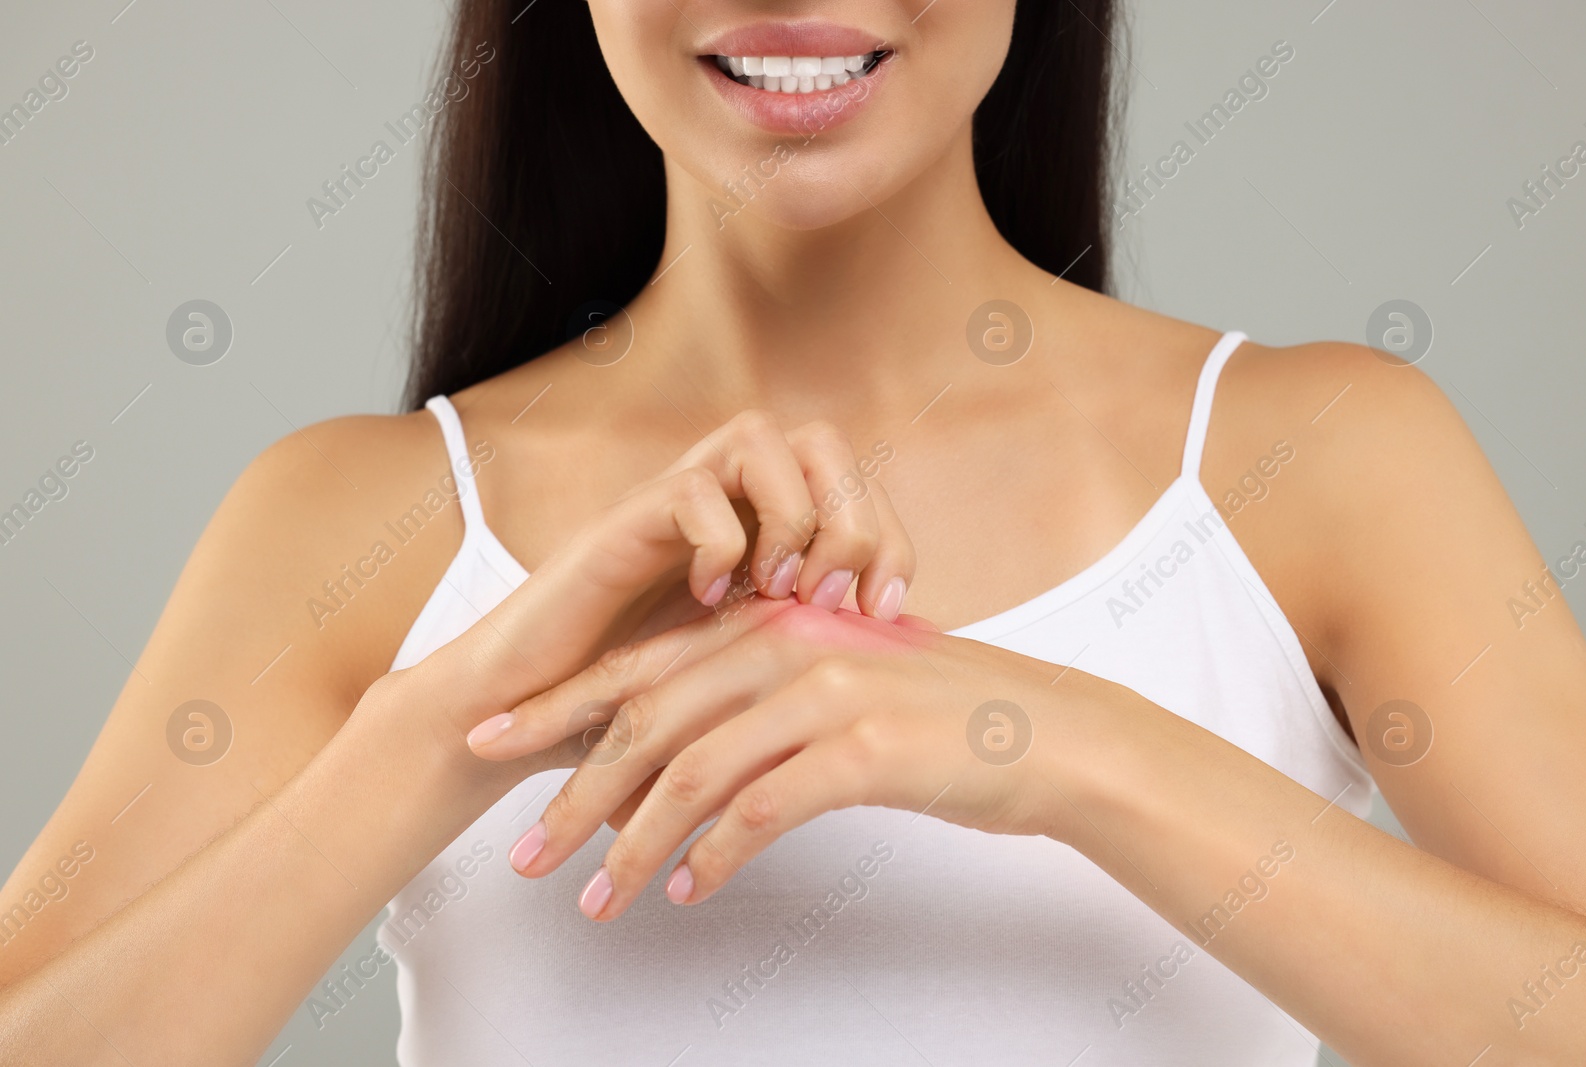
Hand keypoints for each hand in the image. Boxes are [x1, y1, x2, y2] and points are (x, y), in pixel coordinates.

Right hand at [376, 410, 916, 784]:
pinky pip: (688, 491)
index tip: (891, 614)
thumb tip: (915, 661)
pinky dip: (718, 542)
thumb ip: (821, 654)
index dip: (891, 537)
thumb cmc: (641, 710)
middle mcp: (724, 503)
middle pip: (820, 440)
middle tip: (841, 599)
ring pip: (759, 439)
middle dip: (852, 514)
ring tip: (781, 594)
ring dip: (791, 517)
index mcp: (765, 530)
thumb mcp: (754, 681)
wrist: (528, 720)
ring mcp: (670, 508)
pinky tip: (713, 599)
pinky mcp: (619, 528)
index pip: (858, 481)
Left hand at [467, 600, 1074, 919]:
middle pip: (650, 720)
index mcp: (773, 622)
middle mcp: (789, 647)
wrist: (1053, 733)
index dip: (561, 707)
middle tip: (524, 852)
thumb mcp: (843, 686)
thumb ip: (764, 701)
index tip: (497, 743)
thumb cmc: (945, 715)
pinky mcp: (866, 748)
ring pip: (695, 770)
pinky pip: (764, 810)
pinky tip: (691, 892)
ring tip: (596, 899)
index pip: (643, 664)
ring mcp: (827, 693)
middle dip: (574, 790)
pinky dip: (717, 856)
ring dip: (635, 843)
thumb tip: (690, 763)